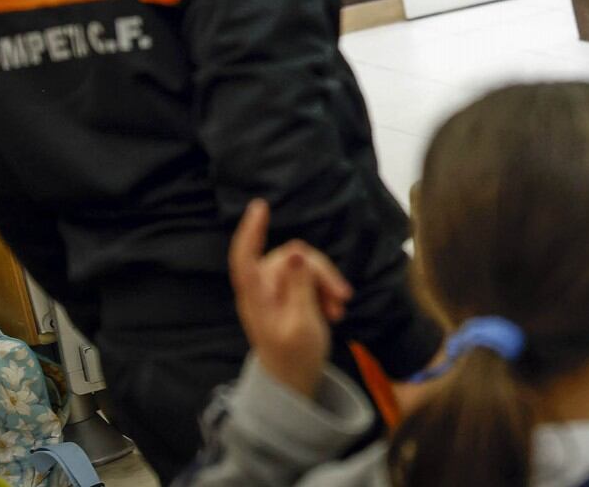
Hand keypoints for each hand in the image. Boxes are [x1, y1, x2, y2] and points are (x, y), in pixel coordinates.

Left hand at [229, 199, 352, 398]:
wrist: (294, 382)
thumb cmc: (294, 357)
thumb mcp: (302, 323)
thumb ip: (300, 286)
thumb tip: (298, 252)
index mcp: (256, 296)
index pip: (245, 258)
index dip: (251, 231)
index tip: (260, 206)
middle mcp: (261, 288)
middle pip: (291, 258)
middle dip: (320, 273)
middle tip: (343, 298)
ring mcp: (274, 291)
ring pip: (305, 266)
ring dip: (326, 284)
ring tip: (340, 310)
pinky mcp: (288, 294)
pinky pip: (308, 278)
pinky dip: (324, 290)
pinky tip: (335, 310)